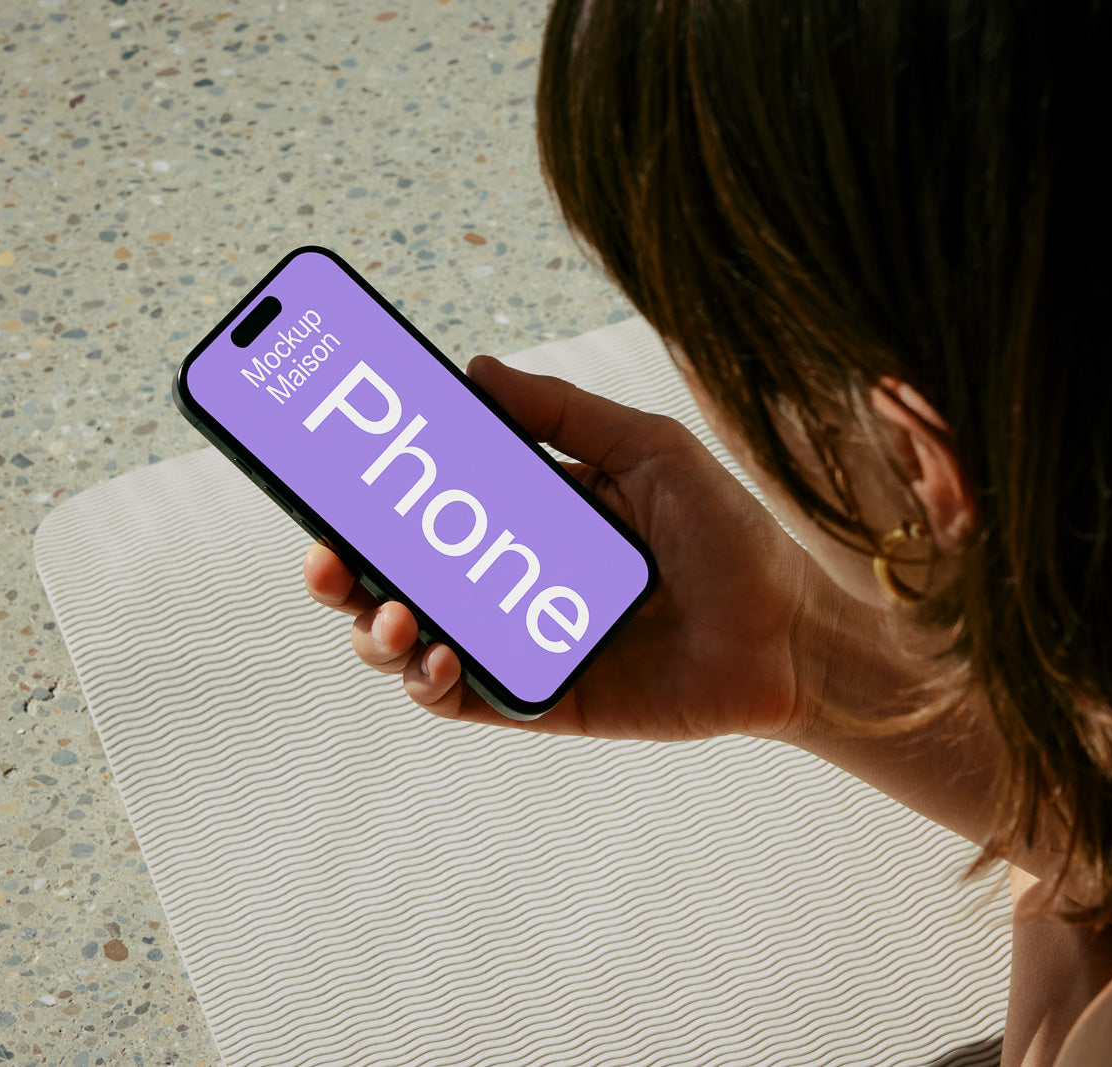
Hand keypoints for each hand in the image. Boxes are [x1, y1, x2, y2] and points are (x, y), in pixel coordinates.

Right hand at [303, 354, 829, 741]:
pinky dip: (431, 682)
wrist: (789, 635)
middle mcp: (512, 578)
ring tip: (391, 611)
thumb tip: (475, 368)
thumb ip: (563, 413)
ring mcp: (521, 641)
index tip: (322, 467)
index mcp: (531, 515)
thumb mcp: (648, 451)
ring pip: (413, 642)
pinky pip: (463, 700)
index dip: (369, 491)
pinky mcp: (540, 699)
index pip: (428, 501)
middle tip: (326, 556)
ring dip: (377, 628)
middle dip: (343, 569)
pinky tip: (436, 656)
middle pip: (399, 575)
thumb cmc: (731, 536)